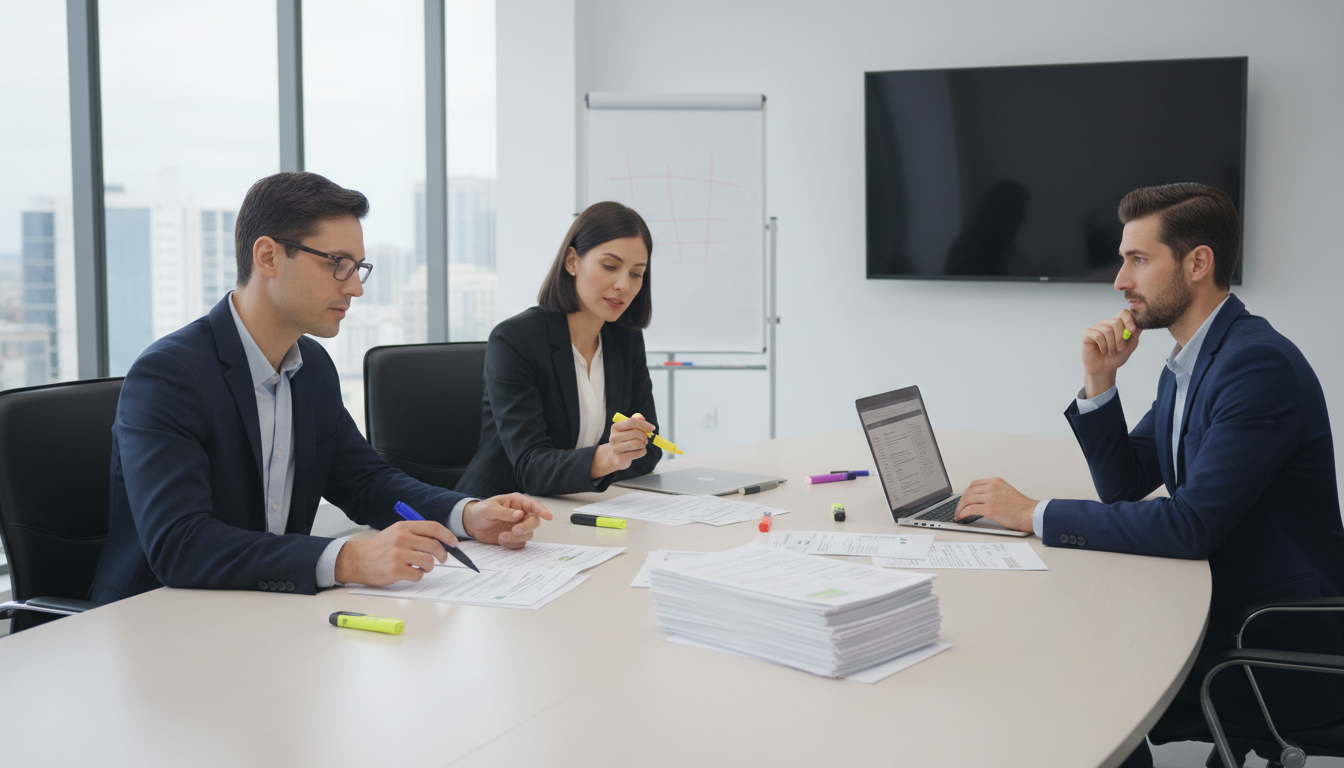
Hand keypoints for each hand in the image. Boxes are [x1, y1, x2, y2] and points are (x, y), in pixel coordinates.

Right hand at [334, 520, 453, 585]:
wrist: (356, 560)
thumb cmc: (379, 548)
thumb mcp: (396, 533)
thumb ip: (416, 534)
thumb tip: (441, 541)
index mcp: (404, 527)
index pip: (433, 528)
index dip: (447, 535)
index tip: (453, 543)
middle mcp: (402, 538)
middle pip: (434, 545)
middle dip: (442, 554)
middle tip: (441, 559)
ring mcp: (398, 554)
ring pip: (428, 561)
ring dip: (429, 566)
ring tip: (421, 567)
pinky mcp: (395, 570)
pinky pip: (418, 574)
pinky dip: (418, 575)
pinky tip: (410, 573)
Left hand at [463, 493, 552, 548]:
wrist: (472, 524)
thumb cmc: (481, 511)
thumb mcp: (490, 509)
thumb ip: (505, 512)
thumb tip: (519, 514)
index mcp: (516, 502)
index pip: (533, 505)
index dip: (542, 511)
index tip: (549, 517)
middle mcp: (520, 514)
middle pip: (534, 522)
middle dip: (525, 528)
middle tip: (514, 531)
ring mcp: (518, 527)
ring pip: (527, 535)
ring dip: (515, 538)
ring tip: (501, 537)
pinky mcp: (514, 538)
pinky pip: (519, 544)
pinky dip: (511, 544)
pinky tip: (501, 540)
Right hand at [590, 412, 651, 477]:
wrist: (613, 457)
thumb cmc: (624, 440)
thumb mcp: (627, 429)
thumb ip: (635, 421)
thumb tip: (642, 417)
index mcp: (615, 427)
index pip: (632, 422)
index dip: (644, 424)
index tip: (652, 428)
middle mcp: (613, 437)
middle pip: (635, 433)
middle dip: (645, 436)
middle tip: (646, 439)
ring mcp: (616, 448)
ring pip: (637, 443)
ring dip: (643, 444)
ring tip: (642, 445)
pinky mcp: (620, 458)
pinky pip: (638, 453)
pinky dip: (643, 451)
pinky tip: (640, 451)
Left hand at [954, 477, 1036, 532]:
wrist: (1031, 514)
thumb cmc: (1022, 507)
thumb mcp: (1007, 491)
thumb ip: (994, 492)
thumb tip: (982, 499)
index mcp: (996, 481)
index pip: (974, 484)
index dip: (966, 492)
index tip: (963, 499)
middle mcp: (992, 487)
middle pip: (968, 491)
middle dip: (961, 501)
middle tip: (958, 508)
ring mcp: (990, 497)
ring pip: (967, 500)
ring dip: (960, 508)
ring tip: (958, 514)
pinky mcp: (989, 509)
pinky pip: (970, 509)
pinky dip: (963, 513)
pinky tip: (961, 517)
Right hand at [1081, 310, 1140, 397]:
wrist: (1104, 369)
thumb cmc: (1116, 357)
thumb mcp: (1130, 345)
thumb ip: (1135, 333)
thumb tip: (1141, 322)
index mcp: (1118, 324)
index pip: (1123, 313)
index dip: (1129, 319)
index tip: (1132, 331)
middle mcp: (1107, 323)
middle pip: (1116, 322)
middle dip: (1120, 338)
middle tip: (1120, 349)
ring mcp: (1096, 327)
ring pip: (1107, 330)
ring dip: (1111, 345)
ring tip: (1111, 352)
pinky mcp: (1087, 333)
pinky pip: (1097, 335)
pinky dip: (1103, 345)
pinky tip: (1103, 350)